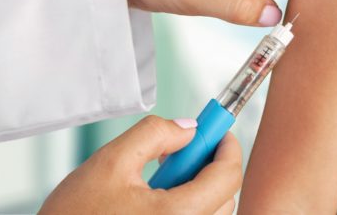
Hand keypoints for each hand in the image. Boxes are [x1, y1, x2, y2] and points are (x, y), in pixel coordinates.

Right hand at [40, 116, 240, 214]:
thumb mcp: (110, 162)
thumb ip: (155, 135)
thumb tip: (188, 129)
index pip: (226, 177)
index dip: (226, 147)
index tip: (219, 132)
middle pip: (223, 197)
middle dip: (209, 167)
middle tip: (184, 151)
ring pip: (210, 214)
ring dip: (198, 189)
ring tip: (160, 179)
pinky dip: (186, 207)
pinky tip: (156, 200)